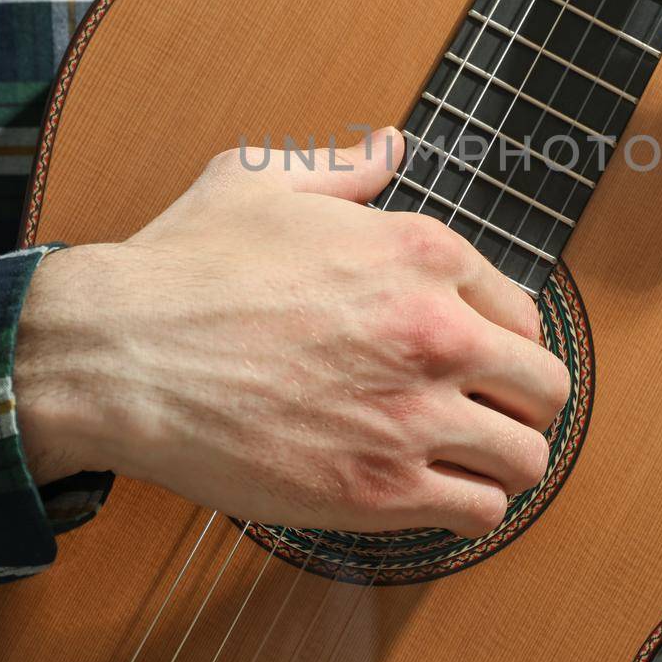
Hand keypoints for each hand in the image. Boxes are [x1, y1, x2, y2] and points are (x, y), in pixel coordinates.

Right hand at [14, 128, 567, 537]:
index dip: (502, 340)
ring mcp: (412, 415)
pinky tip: (434, 498)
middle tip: (484, 417)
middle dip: (521, 404)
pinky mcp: (379, 489)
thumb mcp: (260, 179)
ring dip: (502, 463)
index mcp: (421, 251)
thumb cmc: (183, 265)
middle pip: (546, 387)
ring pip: (524, 459)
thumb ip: (342, 167)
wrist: (116, 352)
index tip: (478, 362)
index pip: (522, 311)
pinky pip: (478, 514)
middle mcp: (436, 330)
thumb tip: (389, 147)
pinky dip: (467, 511)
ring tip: (466, 464)